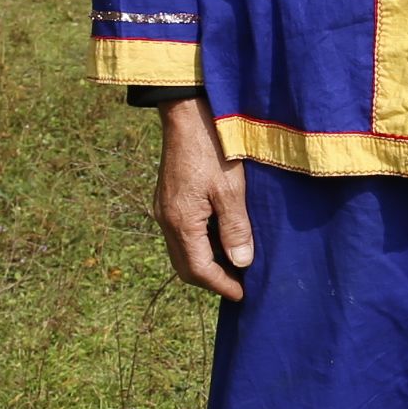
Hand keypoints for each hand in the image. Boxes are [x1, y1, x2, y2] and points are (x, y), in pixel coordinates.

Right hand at [153, 98, 252, 299]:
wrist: (188, 113)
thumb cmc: (213, 148)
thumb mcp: (231, 189)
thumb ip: (235, 228)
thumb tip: (241, 263)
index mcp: (180, 221)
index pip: (198, 270)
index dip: (221, 285)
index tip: (243, 295)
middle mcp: (166, 219)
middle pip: (185, 266)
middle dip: (211, 280)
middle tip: (239, 285)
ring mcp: (165, 208)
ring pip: (182, 250)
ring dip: (206, 262)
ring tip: (234, 264)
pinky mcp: (169, 198)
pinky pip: (181, 233)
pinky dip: (200, 244)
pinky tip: (221, 237)